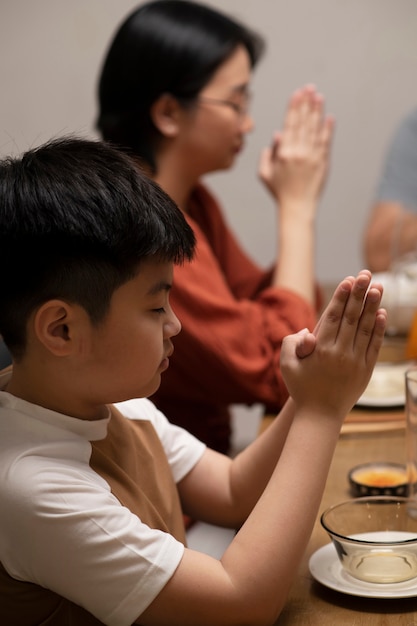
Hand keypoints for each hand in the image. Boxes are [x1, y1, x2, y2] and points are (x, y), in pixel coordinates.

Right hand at [258, 84, 333, 211]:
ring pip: (315, 129)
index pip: (289, 124)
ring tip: (319, 96)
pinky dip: (328, 128)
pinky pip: (326, 142)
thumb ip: (267, 154)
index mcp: (283, 153)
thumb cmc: (279, 191)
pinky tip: (329, 117)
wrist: (297, 207)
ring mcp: (312, 157)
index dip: (293, 107)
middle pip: (303, 122)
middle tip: (309, 87)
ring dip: (317, 111)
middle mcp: (298, 152)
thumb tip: (278, 135)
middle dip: (306, 103)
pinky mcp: (323, 162)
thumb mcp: (265, 174)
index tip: (297, 93)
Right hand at [280, 270, 386, 418]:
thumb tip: (308, 331)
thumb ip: (292, 343)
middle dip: (359, 293)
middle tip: (366, 274)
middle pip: (352, 317)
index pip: (333, 316)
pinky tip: (382, 313)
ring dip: (373, 306)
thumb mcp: (286, 365)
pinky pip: (374, 345)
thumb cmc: (301, 388)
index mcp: (320, 349)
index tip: (348, 279)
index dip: (341, 296)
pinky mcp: (366, 370)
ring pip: (366, 328)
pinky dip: (379, 329)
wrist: (320, 416)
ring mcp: (355, 361)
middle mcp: (340, 352)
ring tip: (379, 287)